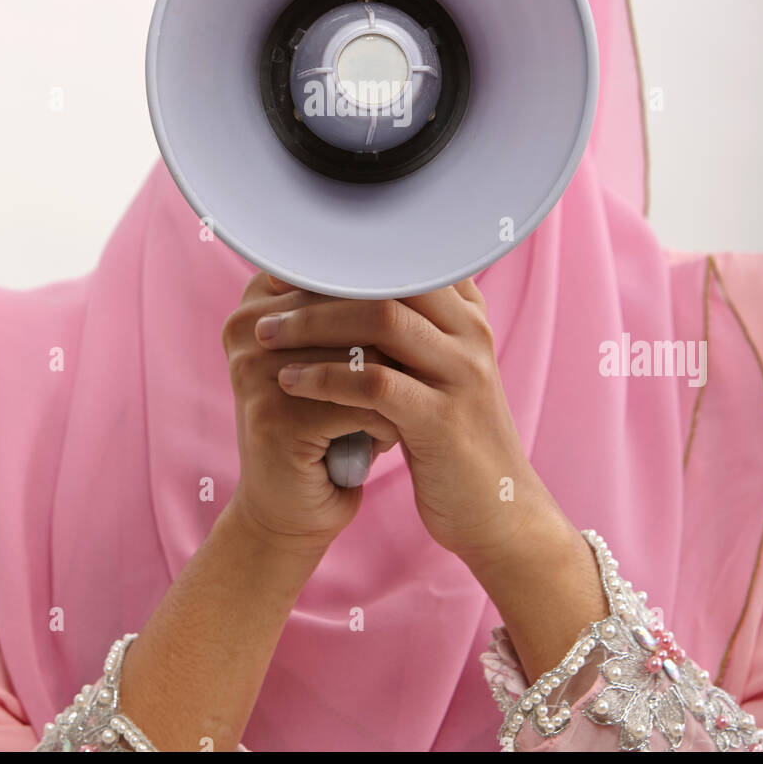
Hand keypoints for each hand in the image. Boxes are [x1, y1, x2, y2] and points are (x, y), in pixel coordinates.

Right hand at [220, 270, 400, 556]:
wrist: (296, 507)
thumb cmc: (330, 422)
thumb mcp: (338, 357)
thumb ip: (360, 304)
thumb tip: (423, 257)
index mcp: (258, 301)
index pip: (344, 276)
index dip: (390, 299)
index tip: (414, 329)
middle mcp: (247, 328)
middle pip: (355, 309)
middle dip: (397, 347)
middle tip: (416, 374)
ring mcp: (255, 371)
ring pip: (364, 354)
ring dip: (399, 385)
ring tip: (400, 408)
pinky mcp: (274, 417)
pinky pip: (361, 401)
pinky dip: (389, 422)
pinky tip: (388, 437)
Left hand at [256, 276, 555, 572]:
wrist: (496, 508)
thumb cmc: (450, 433)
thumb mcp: (439, 367)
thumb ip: (411, 323)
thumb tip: (340, 283)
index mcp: (466, 312)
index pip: (400, 258)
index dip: (342, 255)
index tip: (290, 260)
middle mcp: (471, 332)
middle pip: (388, 278)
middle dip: (319, 282)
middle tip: (267, 292)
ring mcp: (462, 373)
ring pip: (382, 321)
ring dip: (313, 324)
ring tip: (266, 336)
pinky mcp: (443, 420)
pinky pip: (375, 384)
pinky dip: (325, 377)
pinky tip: (290, 382)